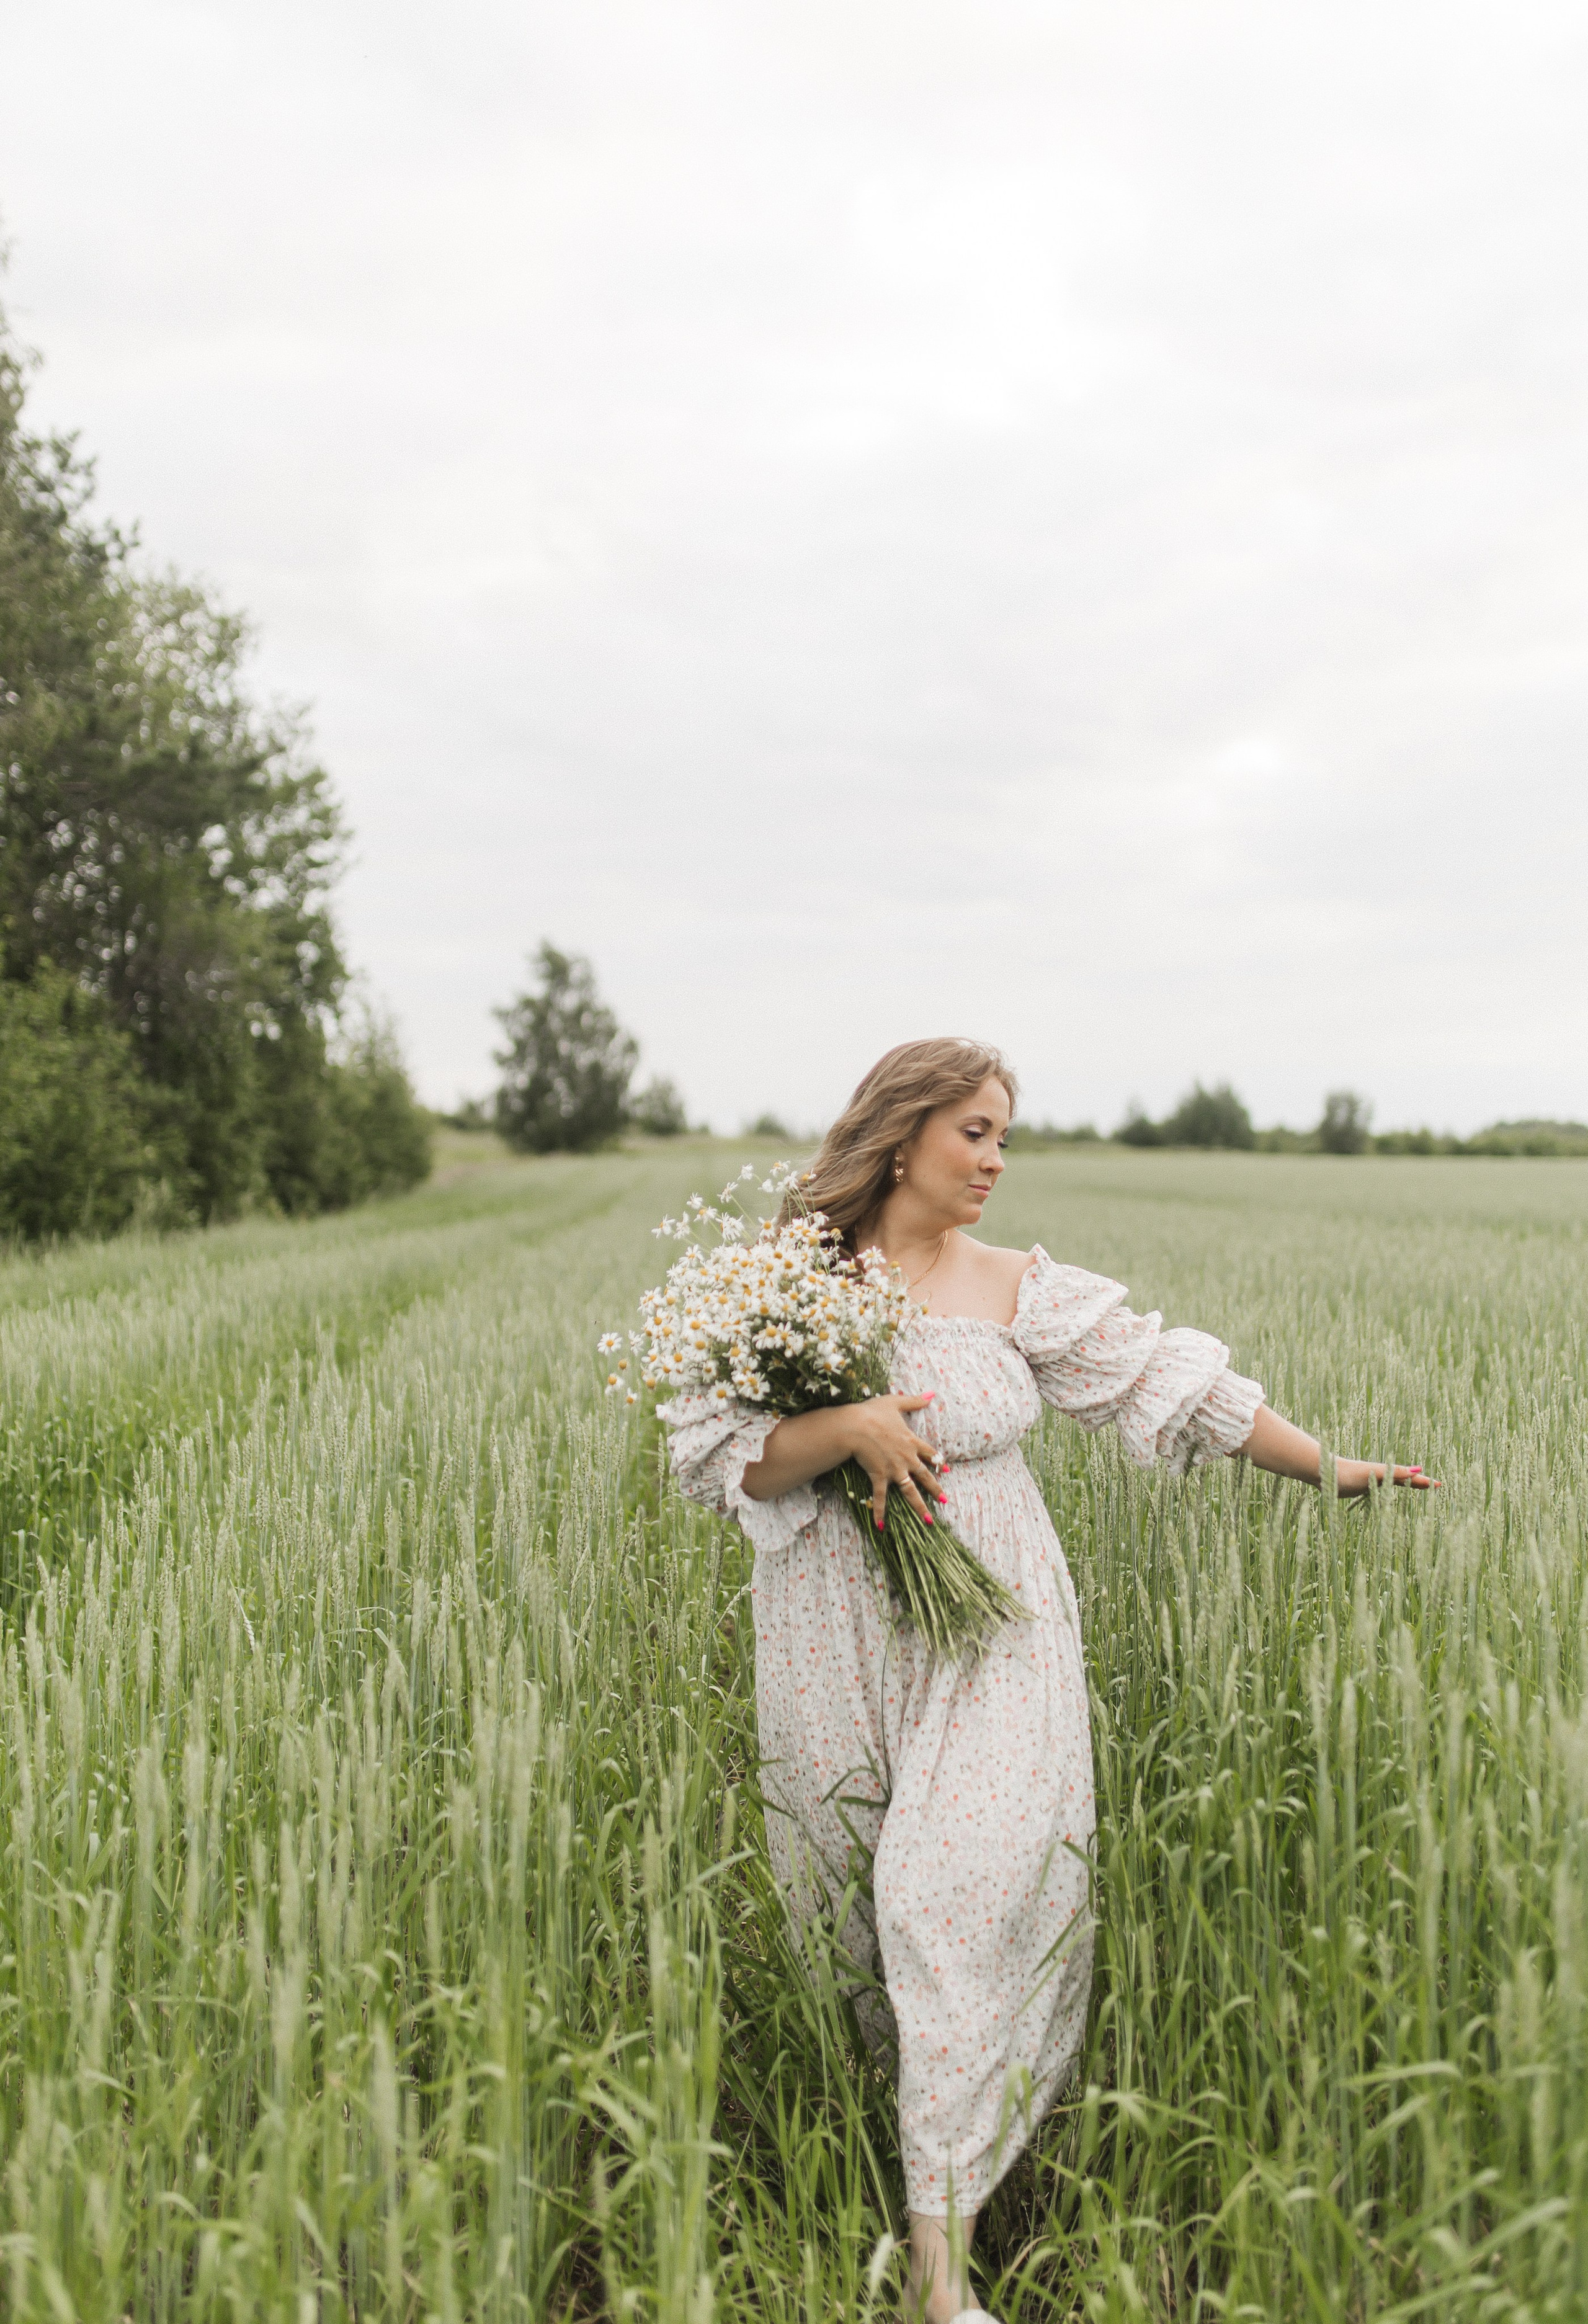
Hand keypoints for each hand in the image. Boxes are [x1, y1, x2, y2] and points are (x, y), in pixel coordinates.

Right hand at [843, 1392, 948, 1529]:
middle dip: (935, 1489)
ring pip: (910, 1491)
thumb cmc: (873, 1412)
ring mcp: (894, 1469)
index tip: (946, 1469)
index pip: (929, 1453)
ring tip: (929, 1521)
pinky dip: (880, 1512)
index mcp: (911, 1441)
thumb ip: (914, 1400)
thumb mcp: (895, 1402)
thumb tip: (932, 1394)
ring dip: (919, 1507)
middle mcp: (907, 1458)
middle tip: (944, 1501)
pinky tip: (880, 1527)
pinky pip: (881, 1498)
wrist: (856, 1426)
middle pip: (925, 1476)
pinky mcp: (879, 1476)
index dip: (937, 1461)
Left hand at [1336, 1459, 1439, 1495]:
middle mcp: (1382, 1475)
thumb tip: (1417, 1469)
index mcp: (1386, 1472)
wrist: (1326, 1473)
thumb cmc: (1350, 1473)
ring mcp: (1372, 1481)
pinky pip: (1383, 1491)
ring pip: (1395, 1484)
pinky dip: (1391, 1492)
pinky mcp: (1362, 1488)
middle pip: (1405, 1479)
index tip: (1440, 1484)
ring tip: (1417, 1487)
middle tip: (1434, 1486)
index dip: (1424, 1481)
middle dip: (1419, 1482)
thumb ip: (1395, 1472)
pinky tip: (1390, 1496)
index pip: (1411, 1477)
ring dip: (1407, 1485)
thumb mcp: (1374, 1473)